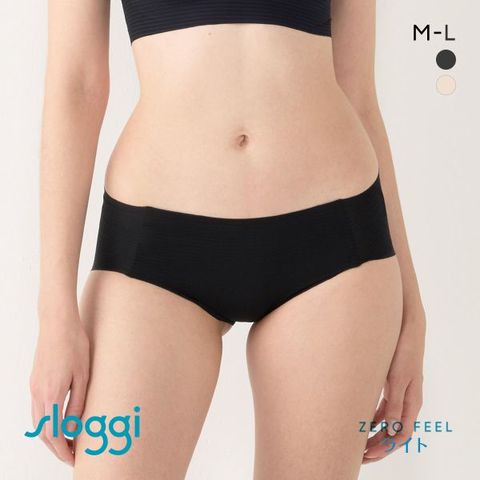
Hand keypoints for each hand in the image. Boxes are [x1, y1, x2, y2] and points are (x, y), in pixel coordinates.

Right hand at [29, 301, 89, 465]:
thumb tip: (74, 426)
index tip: (75, 458)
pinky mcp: (35, 381)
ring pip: (37, 422)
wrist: (58, 323)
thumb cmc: (74, 345)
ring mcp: (34, 387)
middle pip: (42, 433)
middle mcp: (38, 394)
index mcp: (51, 394)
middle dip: (56, 448)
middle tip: (72, 455)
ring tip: (68, 442)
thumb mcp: (83, 375)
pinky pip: (37, 410)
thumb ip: (77, 402)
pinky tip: (59, 422)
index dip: (64, 450)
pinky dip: (46, 422)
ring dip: (50, 436)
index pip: (54, 434)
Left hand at [363, 307, 425, 462]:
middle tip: (357, 455)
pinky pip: (383, 408)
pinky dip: (373, 418)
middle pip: (393, 432)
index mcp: (411, 403)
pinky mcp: (390, 385)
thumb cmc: (403, 352)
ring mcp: (398, 393)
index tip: (367, 454)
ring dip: (373, 433)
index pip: (401, 435)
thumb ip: (394, 404)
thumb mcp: (397, 379)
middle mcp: (406, 401)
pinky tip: (359, 421)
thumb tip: (390, 430)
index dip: (384, 447)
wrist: (405, 329)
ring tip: (355, 442)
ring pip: (387, 422)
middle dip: (377, 445)